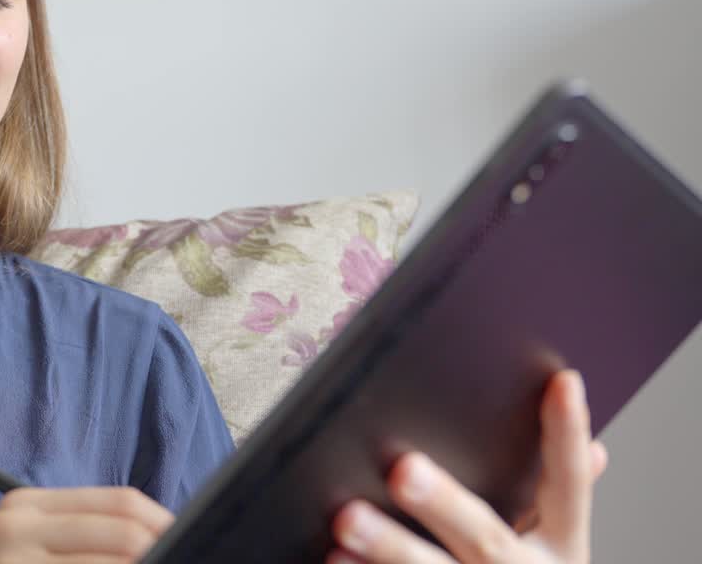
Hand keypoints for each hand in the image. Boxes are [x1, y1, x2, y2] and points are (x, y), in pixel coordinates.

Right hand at [0, 486, 173, 563]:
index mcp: (27, 504)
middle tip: (185, 558)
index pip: (119, 501)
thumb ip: (85, 536)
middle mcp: (16, 526)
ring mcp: (13, 562)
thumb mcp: (33, 547)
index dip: (162, 521)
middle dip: (161, 549)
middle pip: (123, 532)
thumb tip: (163, 534)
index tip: (188, 538)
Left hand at [329, 369, 608, 563]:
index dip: (568, 435)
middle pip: (485, 537)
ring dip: (389, 549)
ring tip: (344, 521)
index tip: (562, 382)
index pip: (570, 485)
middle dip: (443, 503)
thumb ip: (560, 501)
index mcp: (563, 550)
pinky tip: (330, 561)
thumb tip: (597, 449)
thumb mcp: (557, 552)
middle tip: (403, 468)